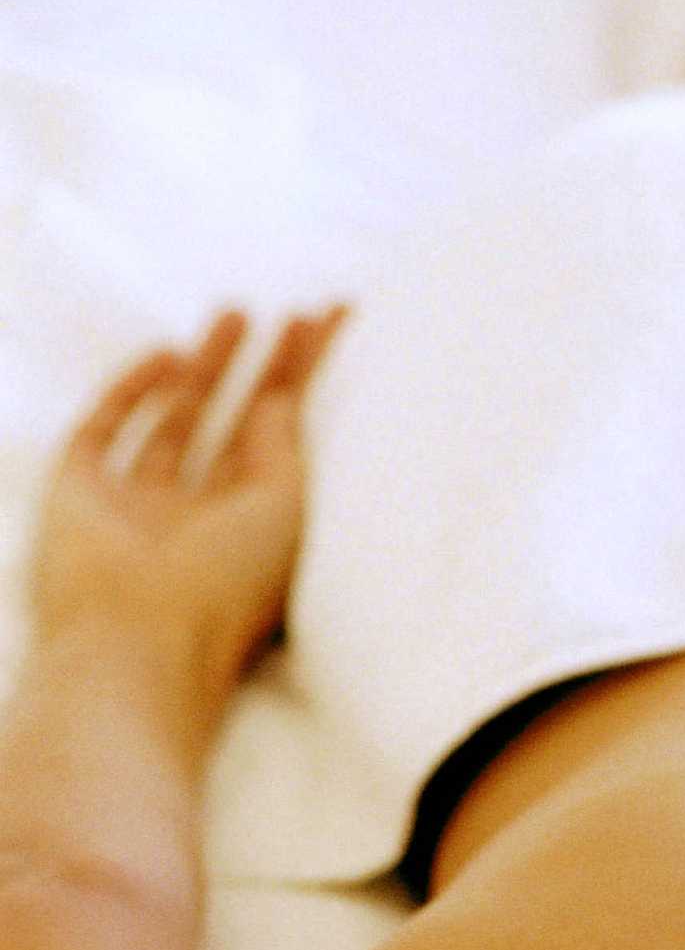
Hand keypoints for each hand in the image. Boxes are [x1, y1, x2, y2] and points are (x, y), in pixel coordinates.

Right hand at [28, 303, 350, 725]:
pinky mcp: (81, 493)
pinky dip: (136, 390)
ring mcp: (139, 506)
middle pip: (237, 429)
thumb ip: (284, 444)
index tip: (338, 332)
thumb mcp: (281, 508)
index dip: (310, 388)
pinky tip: (170, 355)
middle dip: (262, 371)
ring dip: (205, 369)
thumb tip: (284, 393)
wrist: (136, 637)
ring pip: (178, 423)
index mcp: (254, 536)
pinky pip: (109, 429)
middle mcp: (199, 521)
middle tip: (290, 314)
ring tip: (238, 313)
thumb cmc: (224, 587)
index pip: (288, 446)